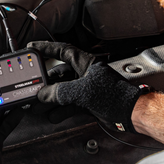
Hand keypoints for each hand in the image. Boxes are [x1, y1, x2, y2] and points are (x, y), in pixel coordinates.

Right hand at [28, 41, 142, 133]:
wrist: (130, 113)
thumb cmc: (115, 96)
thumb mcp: (81, 91)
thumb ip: (59, 92)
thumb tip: (44, 95)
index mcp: (85, 63)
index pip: (62, 51)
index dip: (46, 48)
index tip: (33, 48)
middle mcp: (85, 74)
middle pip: (60, 74)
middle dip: (46, 82)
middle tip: (34, 86)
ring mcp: (87, 88)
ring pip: (63, 91)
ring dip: (51, 99)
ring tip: (39, 105)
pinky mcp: (89, 102)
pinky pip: (70, 104)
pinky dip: (61, 110)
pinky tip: (53, 115)